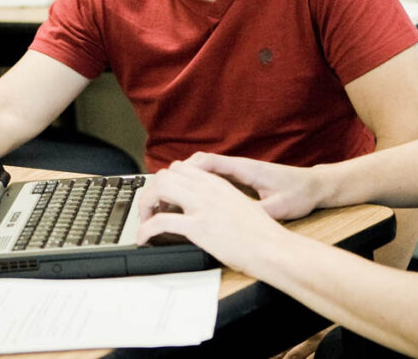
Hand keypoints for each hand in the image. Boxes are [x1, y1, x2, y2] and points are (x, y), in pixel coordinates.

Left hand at [136, 160, 291, 273]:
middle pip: (165, 175)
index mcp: (218, 184)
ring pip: (159, 190)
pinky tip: (144, 238)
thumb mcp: (239, 206)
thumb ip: (219, 201)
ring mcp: (202, 206)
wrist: (273, 248)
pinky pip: (160, 222)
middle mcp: (208, 190)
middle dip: (152, 192)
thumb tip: (204, 210)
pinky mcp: (198, 227)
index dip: (167, 182)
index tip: (164, 198)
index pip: (181, 169)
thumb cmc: (261, 234)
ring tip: (146, 222)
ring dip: (146, 205)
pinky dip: (146, 229)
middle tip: (151, 210)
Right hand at [181, 152, 322, 220]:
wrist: (314, 186)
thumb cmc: (299, 193)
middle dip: (175, 177)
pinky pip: (210, 176)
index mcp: (245, 169)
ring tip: (168, 202)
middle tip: (159, 197)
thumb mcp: (280, 208)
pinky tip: (189, 202)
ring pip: (201, 169)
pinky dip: (195, 185)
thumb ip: (259, 211)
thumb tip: (240, 221)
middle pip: (197, 163)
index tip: (168, 186)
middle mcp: (238, 166)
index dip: (184, 173)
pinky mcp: (239, 178)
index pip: (207, 162)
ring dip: (183, 182)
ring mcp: (238, 171)